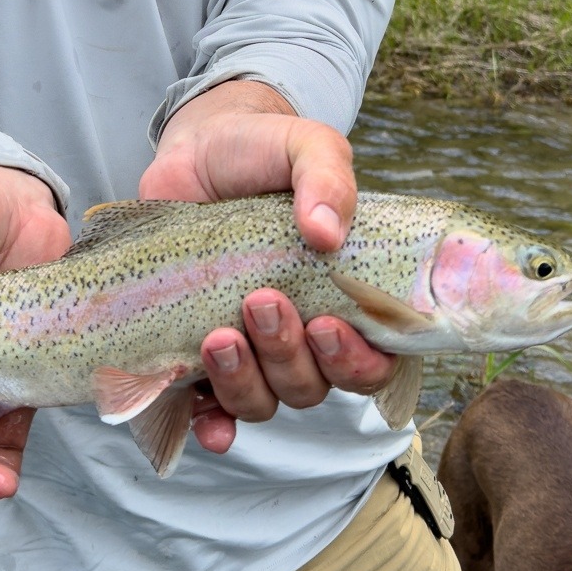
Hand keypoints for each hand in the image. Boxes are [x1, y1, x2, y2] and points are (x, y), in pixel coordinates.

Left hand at [139, 81, 396, 453]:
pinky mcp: (197, 352)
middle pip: (311, 386)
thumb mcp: (305, 146)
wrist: (197, 149)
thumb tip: (326, 230)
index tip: (327, 324)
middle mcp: (304, 336)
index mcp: (347, 299)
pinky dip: (211, 424)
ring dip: (244, 381)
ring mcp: (250, 348)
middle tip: (261, 302)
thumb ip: (327, 176)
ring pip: (263, 400)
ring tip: (218, 335)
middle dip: (287, 355)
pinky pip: (210, 410)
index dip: (357, 361)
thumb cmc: (264, 151)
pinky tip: (205, 419)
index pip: (374, 361)